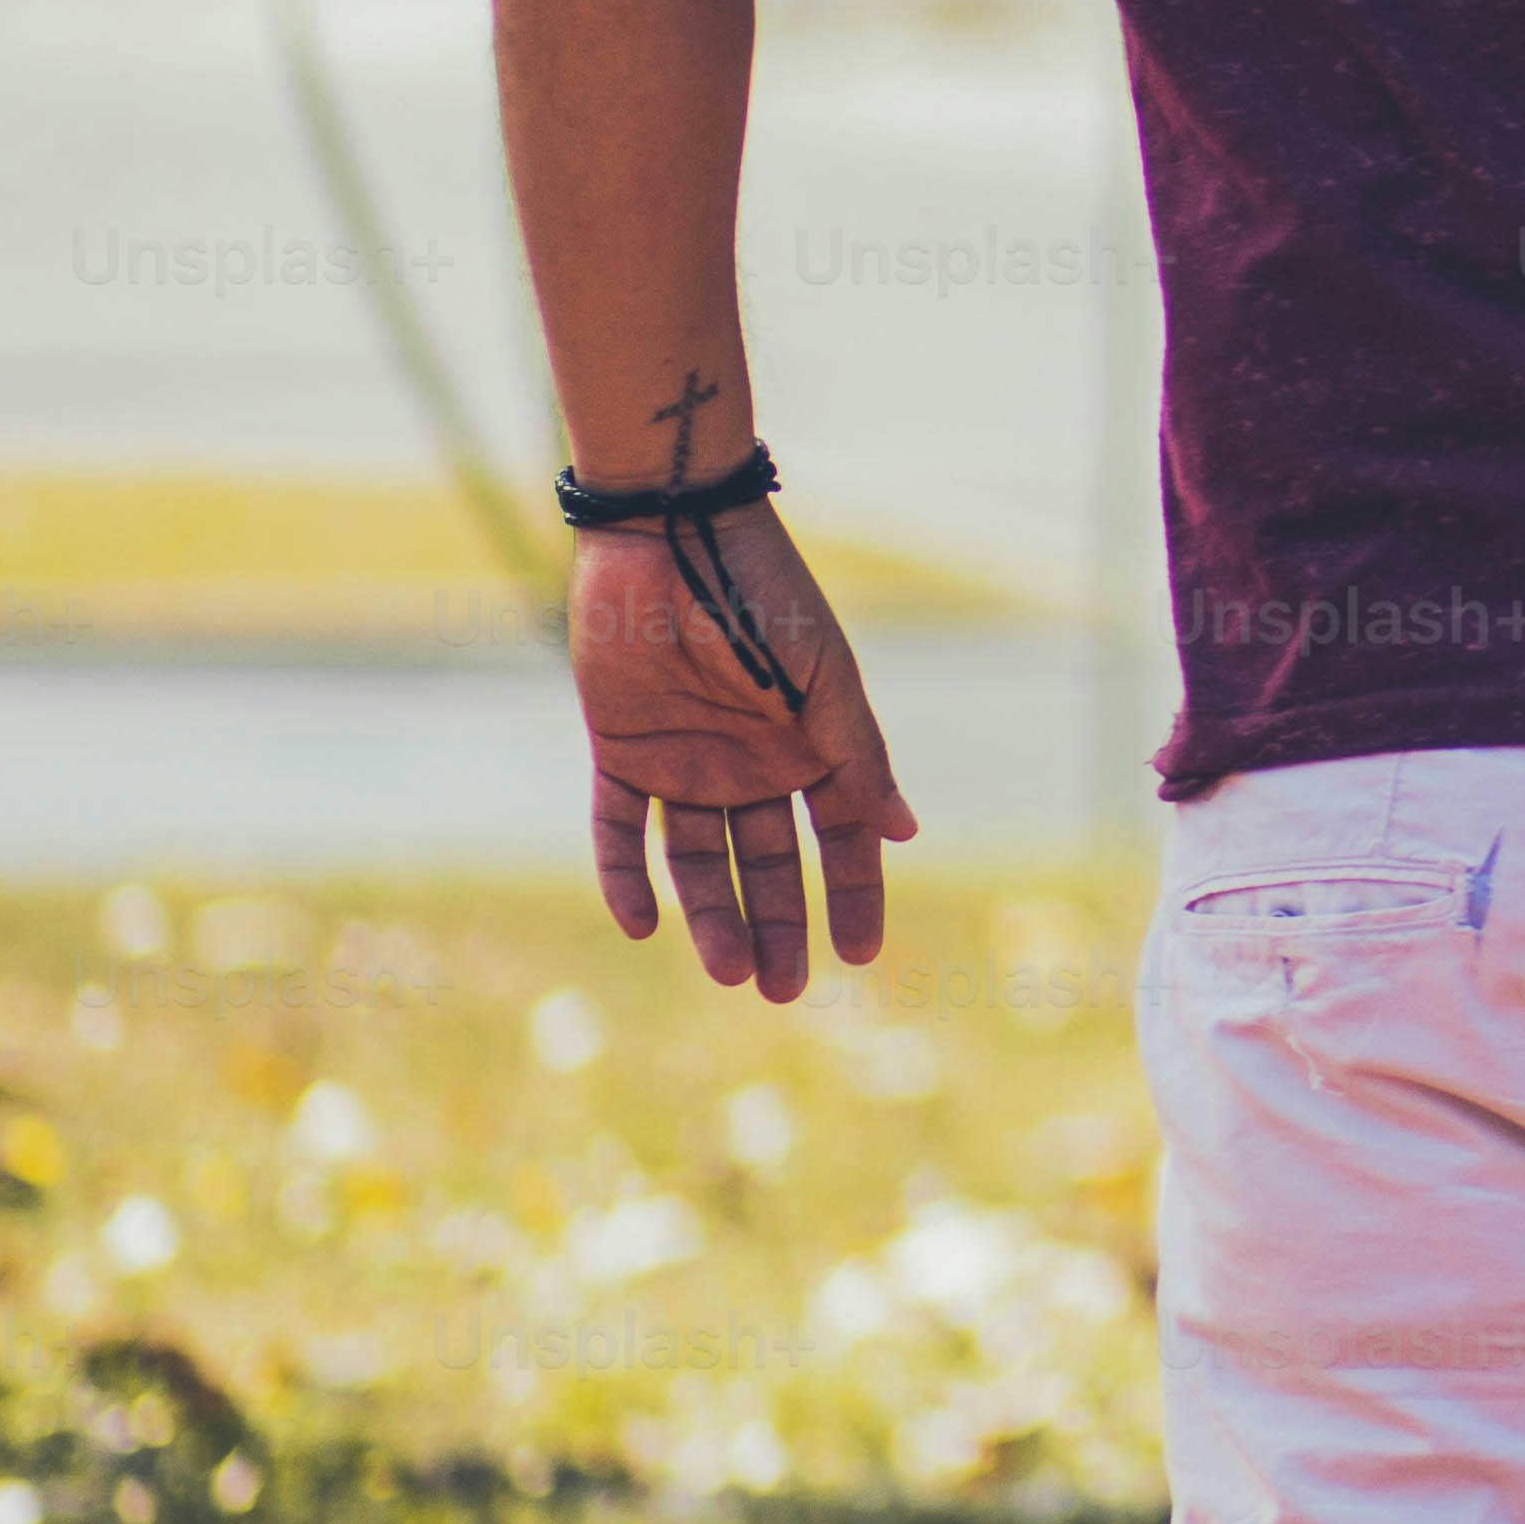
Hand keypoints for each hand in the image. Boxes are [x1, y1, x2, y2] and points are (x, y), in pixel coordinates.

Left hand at [572, 508, 913, 1001]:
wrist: (670, 532)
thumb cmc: (764, 593)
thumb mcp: (824, 679)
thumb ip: (858, 755)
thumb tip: (905, 833)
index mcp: (812, 744)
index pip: (841, 837)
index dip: (854, 893)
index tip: (863, 954)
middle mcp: (752, 762)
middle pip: (769, 865)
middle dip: (781, 927)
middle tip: (783, 992)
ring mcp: (685, 760)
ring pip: (698, 860)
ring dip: (711, 914)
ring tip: (729, 969)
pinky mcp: (621, 750)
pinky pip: (619, 828)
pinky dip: (625, 876)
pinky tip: (641, 924)